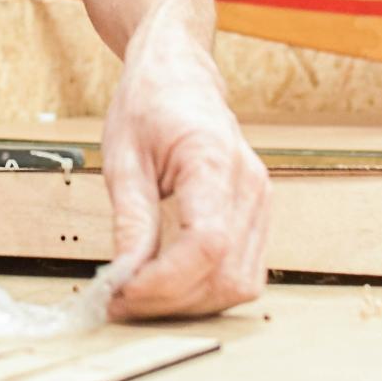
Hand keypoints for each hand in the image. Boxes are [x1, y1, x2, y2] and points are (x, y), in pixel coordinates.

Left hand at [100, 9, 269, 319]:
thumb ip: (131, 219)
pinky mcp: (258, 217)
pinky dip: (205, 290)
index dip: (165, 281)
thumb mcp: (123, 156)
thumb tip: (125, 276)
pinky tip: (167, 285)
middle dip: (170, 300)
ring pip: (239, 284)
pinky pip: (242, 273)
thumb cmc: (150, 105)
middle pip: (225, 273)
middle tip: (120, 300)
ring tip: (140, 295)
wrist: (180, 77)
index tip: (123, 291)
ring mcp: (261, 204)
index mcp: (214, 160)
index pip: (207, 243)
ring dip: (189, 303)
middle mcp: (250, 186)